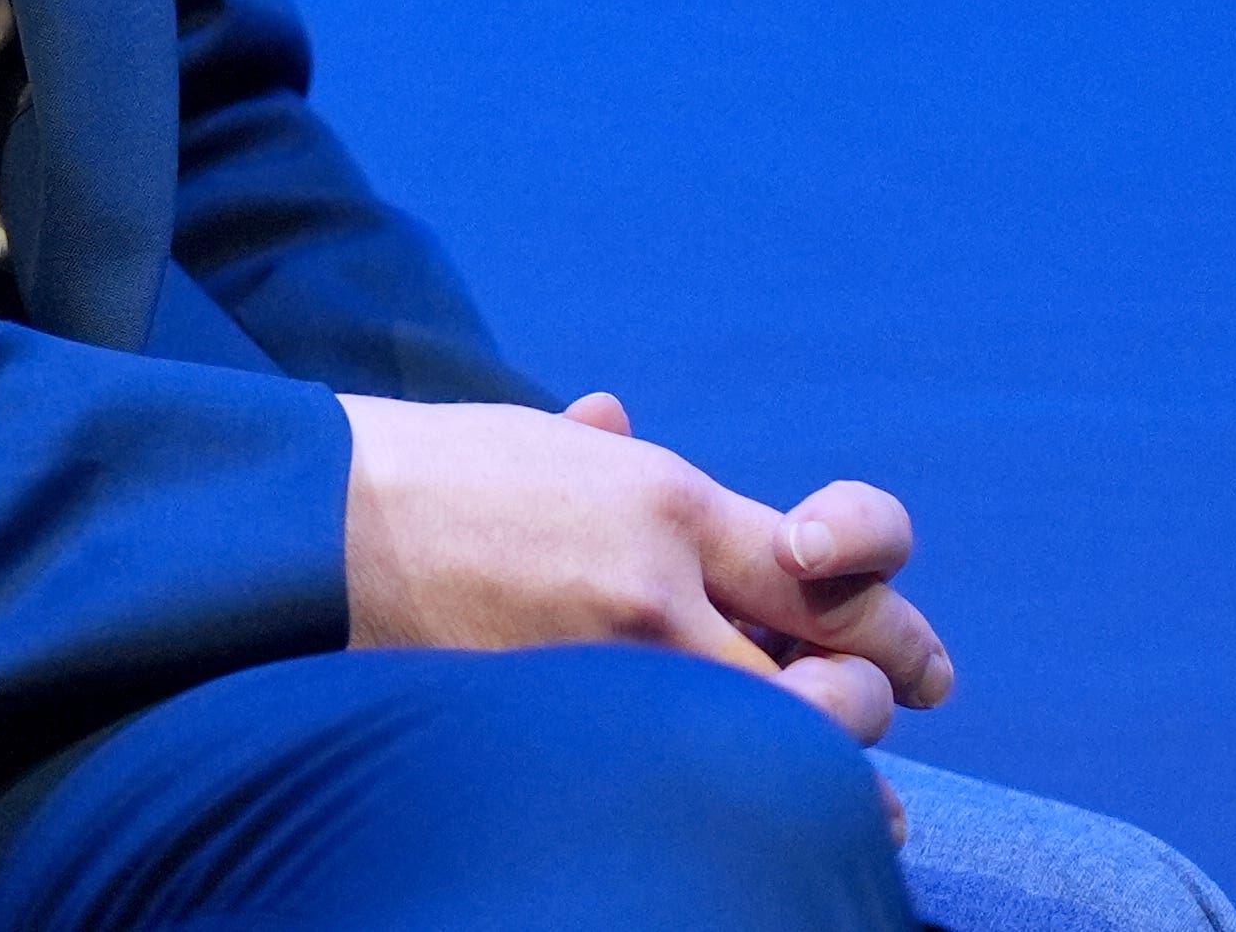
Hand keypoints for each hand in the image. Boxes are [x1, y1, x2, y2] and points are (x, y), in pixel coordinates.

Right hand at [338, 388, 954, 777]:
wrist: (310, 525)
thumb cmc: (423, 475)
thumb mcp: (540, 443)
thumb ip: (616, 458)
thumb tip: (618, 419)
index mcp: (664, 497)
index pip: (833, 567)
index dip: (893, 626)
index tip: (925, 668)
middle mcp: (659, 584)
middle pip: (833, 670)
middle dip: (872, 698)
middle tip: (873, 714)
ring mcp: (615, 664)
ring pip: (778, 739)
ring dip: (821, 761)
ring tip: (845, 791)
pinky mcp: (567, 725)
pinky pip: (697, 771)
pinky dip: (753, 797)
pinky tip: (776, 816)